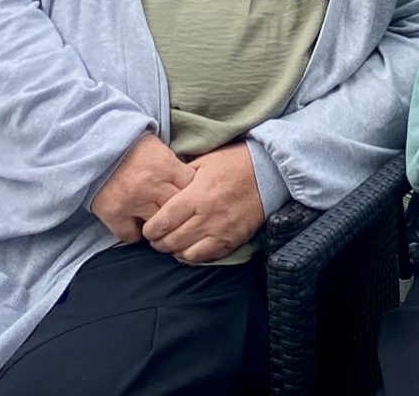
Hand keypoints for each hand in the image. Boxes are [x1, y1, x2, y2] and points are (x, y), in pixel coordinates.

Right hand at [91, 134, 191, 243]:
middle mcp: (151, 186)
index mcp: (166, 167)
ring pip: (158, 226)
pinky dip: (135, 234)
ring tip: (158, 223)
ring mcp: (132, 201)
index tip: (191, 198)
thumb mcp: (160, 150)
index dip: (194, 194)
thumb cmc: (132, 148)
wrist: (96, 145)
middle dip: (179, 214)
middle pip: (178, 210)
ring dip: (159, 226)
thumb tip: (196, 186)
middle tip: (177, 215)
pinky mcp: (113, 213)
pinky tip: (136, 226)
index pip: (192, 188)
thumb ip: (177, 168)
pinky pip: (131, 235)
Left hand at [141, 144, 267, 263]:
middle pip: (172, 241)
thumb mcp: (204, 162)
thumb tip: (162, 189)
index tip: (148, 229)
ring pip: (187, 253)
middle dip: (158, 242)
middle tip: (156, 239)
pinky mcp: (233, 240)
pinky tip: (189, 249)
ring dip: (174, 251)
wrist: (269, 172)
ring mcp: (221, 231)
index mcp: (197, 195)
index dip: (151, 229)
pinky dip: (193, 256)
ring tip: (171, 244)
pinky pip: (206, 257)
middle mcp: (207, 216)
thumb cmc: (235, 163)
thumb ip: (182, 178)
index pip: (164, 221)